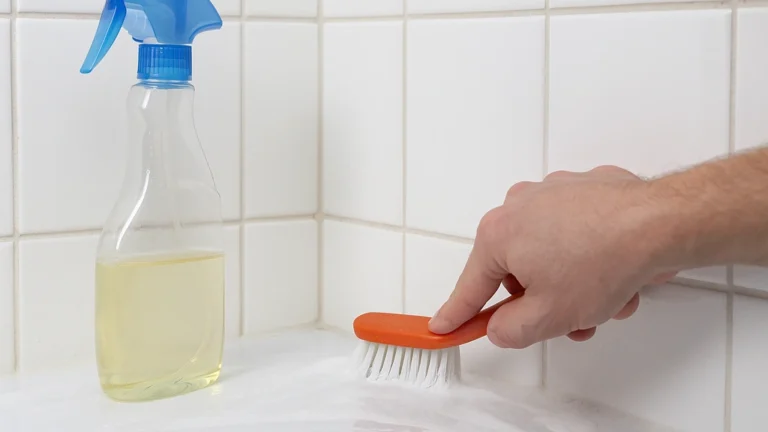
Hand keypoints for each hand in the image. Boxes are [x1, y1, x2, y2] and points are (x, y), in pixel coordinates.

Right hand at [428, 166, 675, 347]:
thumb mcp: (547, 317)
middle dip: (543, 300)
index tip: (443, 325)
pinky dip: (590, 255)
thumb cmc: (603, 260)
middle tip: (570, 318)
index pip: (470, 286)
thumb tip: (500, 326)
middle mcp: (518, 206)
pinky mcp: (583, 189)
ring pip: (550, 255)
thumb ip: (510, 330)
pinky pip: (575, 233)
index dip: (457, 313)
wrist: (659, 223)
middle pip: (516, 271)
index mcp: (498, 234)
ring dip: (573, 284)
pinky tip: (617, 270)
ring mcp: (551, 193)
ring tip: (607, 299)